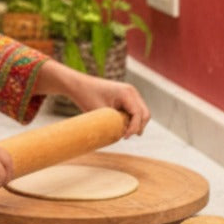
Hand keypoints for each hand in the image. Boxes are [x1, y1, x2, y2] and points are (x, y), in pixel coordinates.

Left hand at [35, 61, 149, 138]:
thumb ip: (115, 124)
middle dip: (138, 127)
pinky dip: (132, 119)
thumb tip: (123, 137)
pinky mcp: (127, 97)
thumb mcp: (101, 113)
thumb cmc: (87, 97)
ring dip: (136, 124)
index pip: (139, 114)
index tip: (125, 137)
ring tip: (125, 133)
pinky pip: (135, 110)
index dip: (134, 128)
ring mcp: (130, 93)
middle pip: (145, 114)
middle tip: (125, 136)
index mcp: (127, 93)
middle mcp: (132, 91)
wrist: (79, 85)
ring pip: (142, 113)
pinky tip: (123, 126)